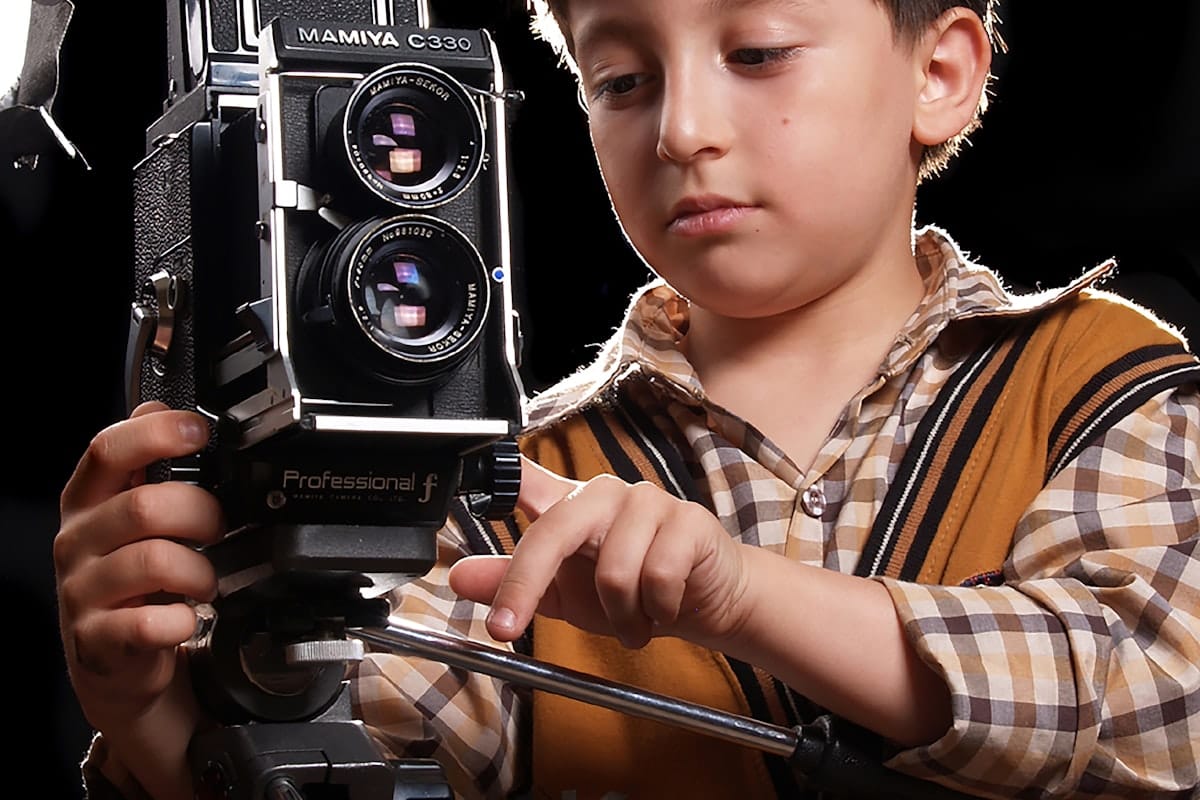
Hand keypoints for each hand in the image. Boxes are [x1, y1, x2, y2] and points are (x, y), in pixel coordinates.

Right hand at [54, 402, 224, 799]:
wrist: (117, 663)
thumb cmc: (133, 581)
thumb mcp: (132, 518)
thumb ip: (147, 466)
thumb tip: (161, 407)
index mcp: (88, 502)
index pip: (107, 450)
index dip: (155, 434)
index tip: (199, 431)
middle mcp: (78, 542)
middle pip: (144, 505)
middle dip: (200, 513)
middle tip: (217, 530)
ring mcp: (83, 593)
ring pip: (153, 561)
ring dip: (198, 570)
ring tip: (204, 581)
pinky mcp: (98, 641)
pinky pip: (150, 622)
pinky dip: (181, 620)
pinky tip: (185, 619)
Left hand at [449, 457, 750, 649]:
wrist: (705, 600)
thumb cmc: (632, 590)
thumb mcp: (560, 594)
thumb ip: (512, 583)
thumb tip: (458, 579)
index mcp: (568, 505)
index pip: (524, 477)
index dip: (496, 476)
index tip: (468, 478)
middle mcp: (603, 494)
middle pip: (554, 530)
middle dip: (527, 587)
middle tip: (510, 630)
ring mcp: (647, 501)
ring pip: (613, 570)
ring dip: (620, 616)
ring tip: (632, 623)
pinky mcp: (689, 520)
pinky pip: (659, 576)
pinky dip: (657, 609)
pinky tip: (663, 608)